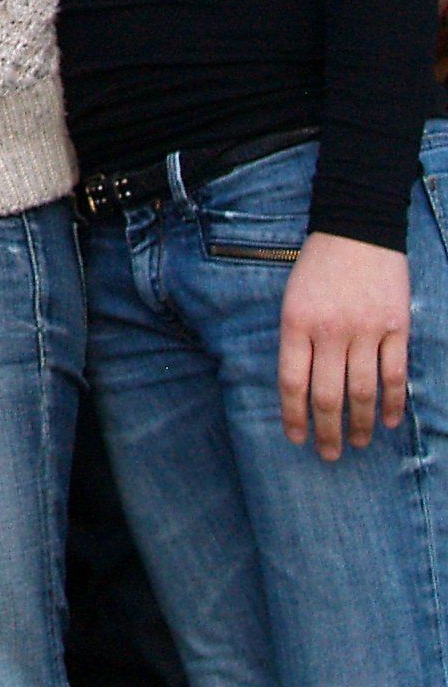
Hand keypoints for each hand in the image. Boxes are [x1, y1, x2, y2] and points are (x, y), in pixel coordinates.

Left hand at [280, 231, 411, 458]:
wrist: (356, 231)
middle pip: (327, 394)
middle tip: (328, 455)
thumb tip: (300, 387)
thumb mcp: (291, 299)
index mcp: (296, 323)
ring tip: (357, 444)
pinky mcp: (396, 328)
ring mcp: (365, 331)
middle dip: (326, 430)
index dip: (293, 415)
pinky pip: (394, 374)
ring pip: (363, 391)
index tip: (296, 438)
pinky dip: (392, 402)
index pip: (292, 381)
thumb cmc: (317, 268)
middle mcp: (330, 331)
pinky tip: (388, 420)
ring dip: (359, 423)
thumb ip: (296, 340)